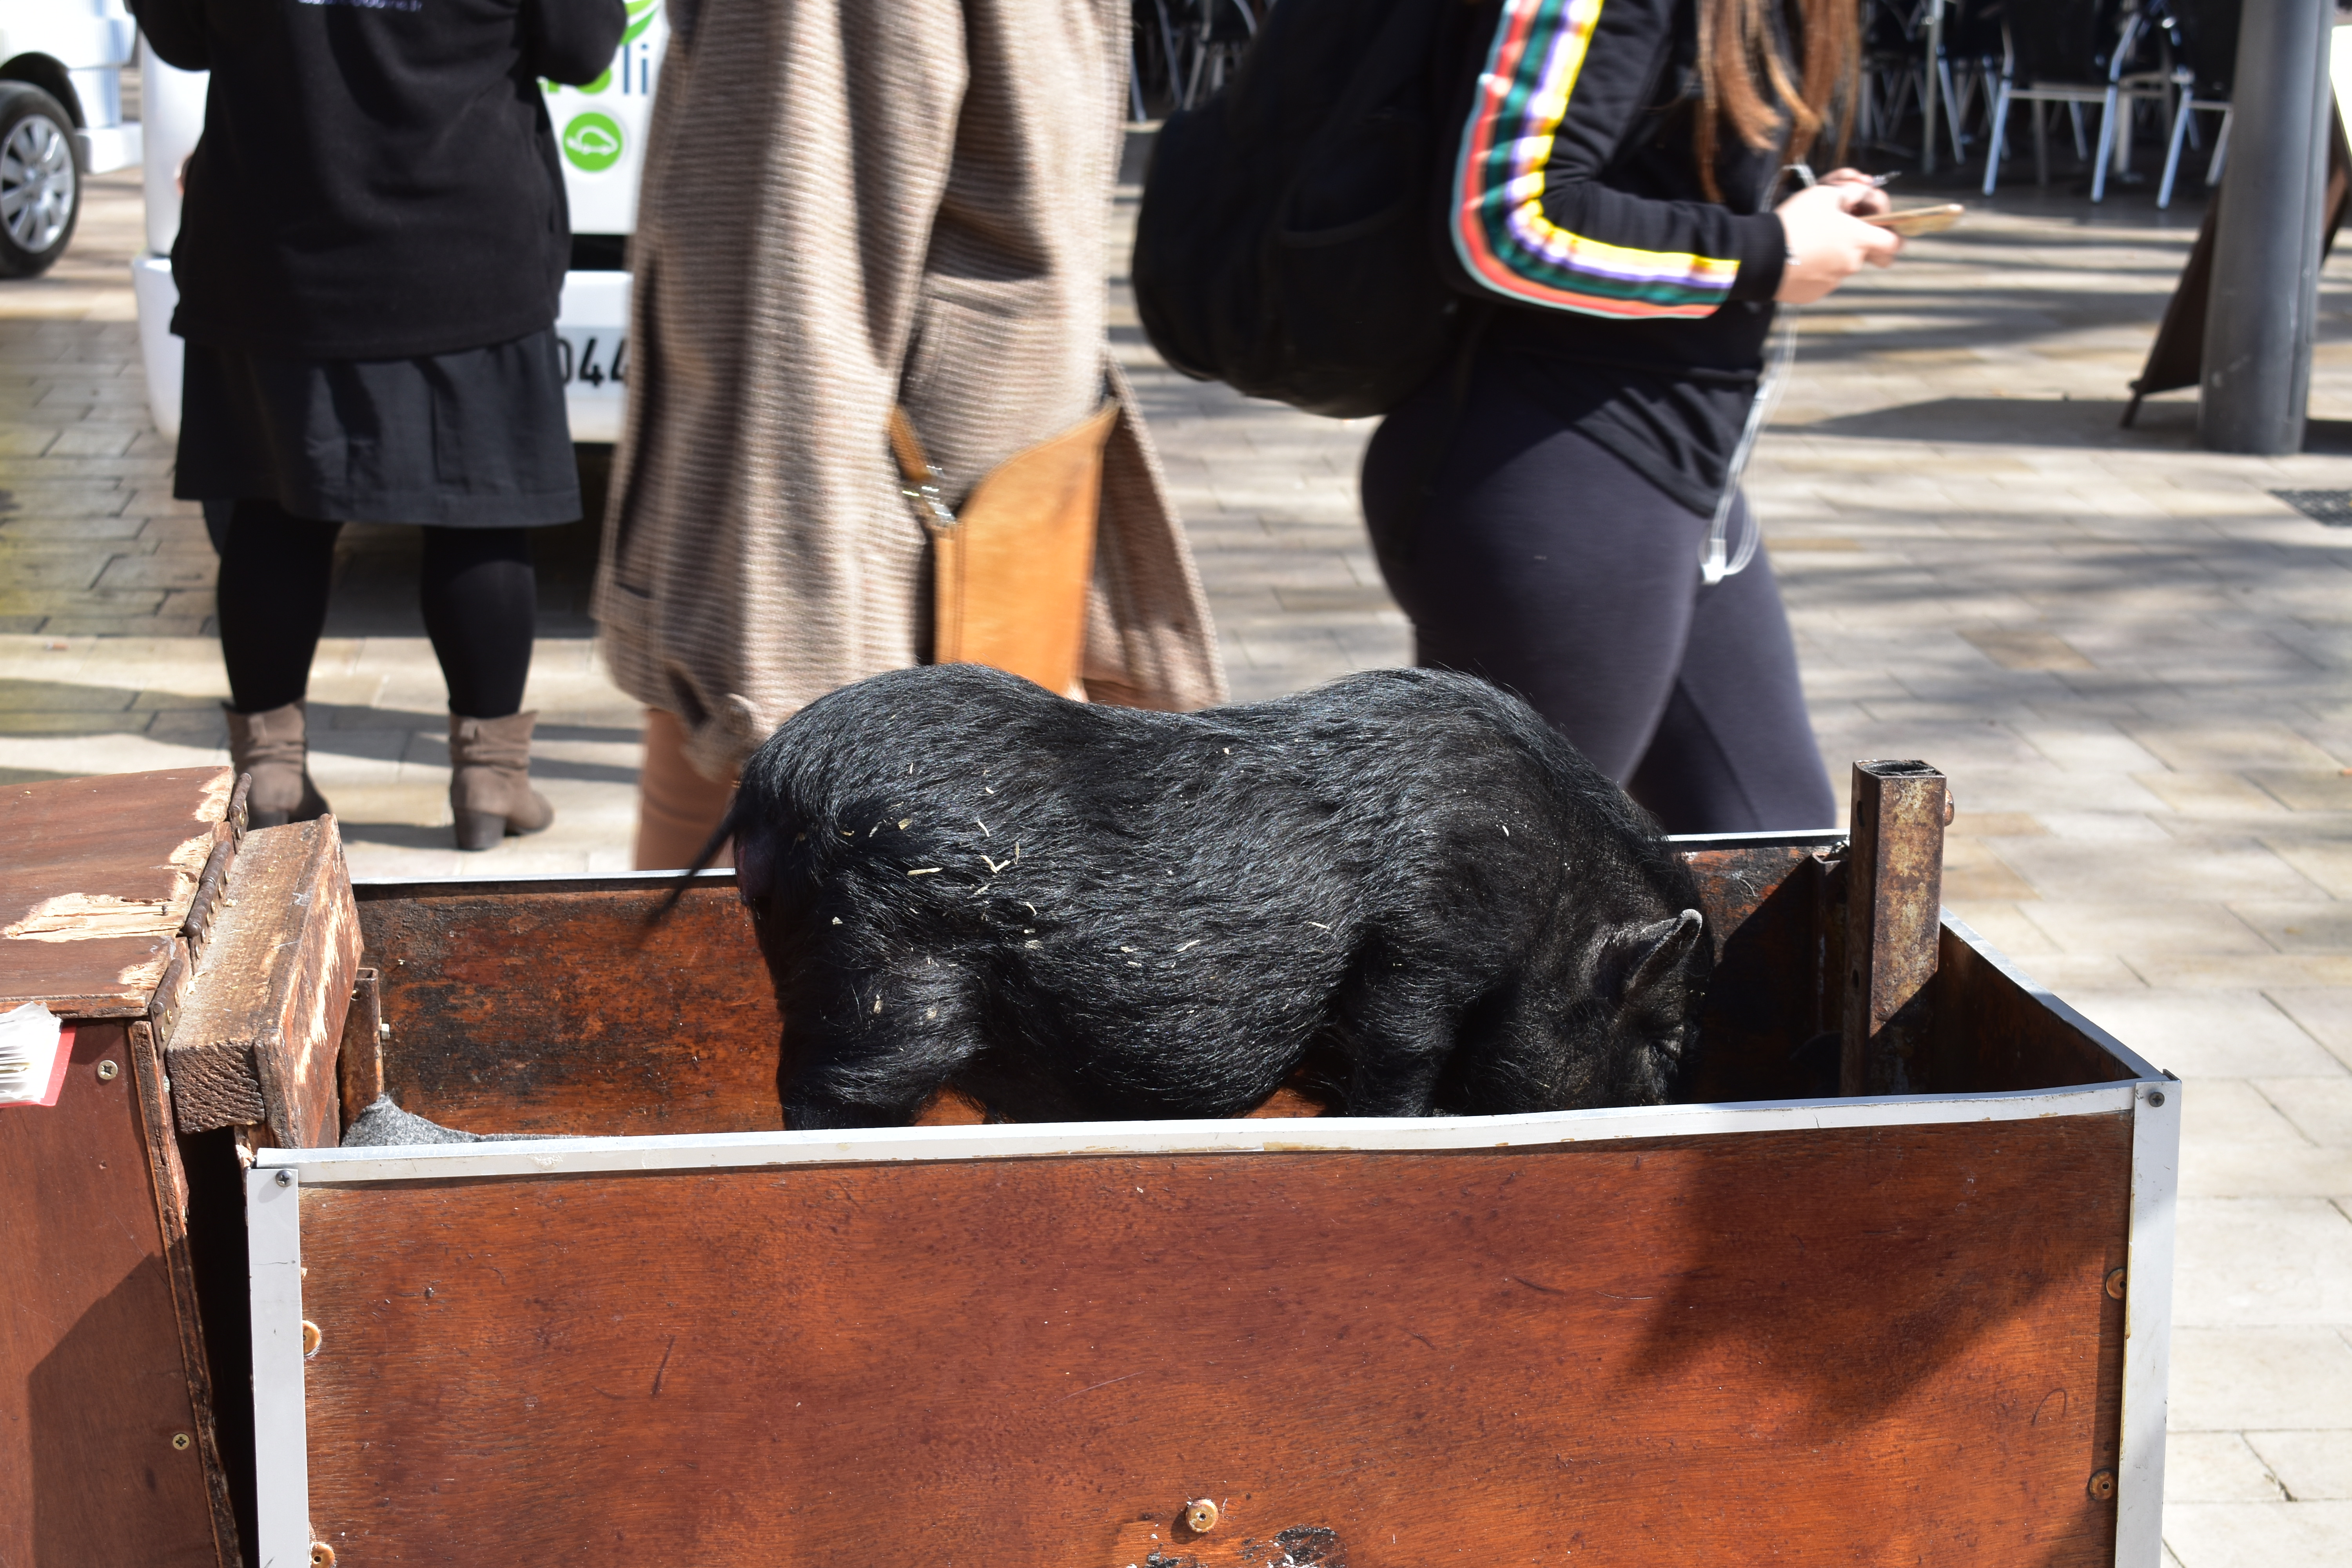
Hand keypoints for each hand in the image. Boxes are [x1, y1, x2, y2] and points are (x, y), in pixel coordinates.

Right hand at [1773, 175, 1901, 304]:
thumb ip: (1852, 190)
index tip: (1882, 228)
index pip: (1895, 242)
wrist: (1759, 256)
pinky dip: (1814, 268)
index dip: (1894, 234)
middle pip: (1864, 252)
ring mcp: (1832, 282)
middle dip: (1854, 239)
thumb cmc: (1796, 221)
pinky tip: (1796, 257)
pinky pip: (1820, 278)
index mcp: (1860, 240)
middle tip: (1835, 228)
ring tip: (1807, 239)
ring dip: (1831, 252)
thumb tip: (1865, 190)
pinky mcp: (1812, 294)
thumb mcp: (1825, 193)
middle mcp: (1851, 265)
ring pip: (1840, 265)